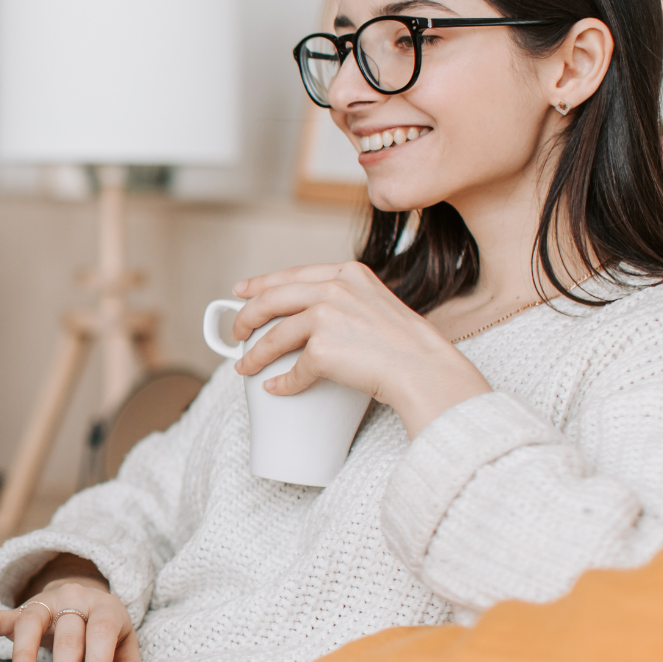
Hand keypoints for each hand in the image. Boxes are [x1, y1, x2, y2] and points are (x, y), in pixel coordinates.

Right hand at [0, 579, 140, 661]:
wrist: (87, 600)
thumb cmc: (108, 633)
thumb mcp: (125, 646)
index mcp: (106, 609)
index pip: (101, 632)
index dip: (98, 661)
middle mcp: (74, 600)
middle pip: (68, 629)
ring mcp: (45, 603)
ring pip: (31, 620)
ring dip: (25, 651)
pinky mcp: (20, 611)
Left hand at [230, 261, 490, 437]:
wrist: (427, 371)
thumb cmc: (408, 347)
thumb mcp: (377, 304)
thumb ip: (347, 301)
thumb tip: (311, 317)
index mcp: (348, 273)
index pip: (292, 274)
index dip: (261, 283)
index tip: (241, 291)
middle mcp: (335, 288)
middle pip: (272, 299)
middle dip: (246, 317)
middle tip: (235, 333)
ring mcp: (327, 316)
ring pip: (275, 335)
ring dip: (254, 354)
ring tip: (244, 366)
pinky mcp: (323, 348)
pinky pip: (293, 369)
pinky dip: (282, 382)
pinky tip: (276, 388)